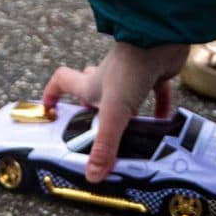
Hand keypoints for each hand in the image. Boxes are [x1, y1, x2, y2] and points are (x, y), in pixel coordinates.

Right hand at [41, 41, 189, 182]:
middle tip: (94, 127)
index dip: (52, 94)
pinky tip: (165, 122)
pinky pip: (156, 92)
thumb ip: (104, 146)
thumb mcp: (113, 112)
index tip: (50, 110)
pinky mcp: (154, 72)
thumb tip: (92, 176)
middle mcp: (108, 77)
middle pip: (91, 88)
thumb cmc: (130, 69)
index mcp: (91, 84)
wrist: (160, 39)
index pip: (62, 82)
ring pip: (124, 93)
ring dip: (126, 111)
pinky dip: (160, 106)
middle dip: (90, 106)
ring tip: (131, 132)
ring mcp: (131, 74)